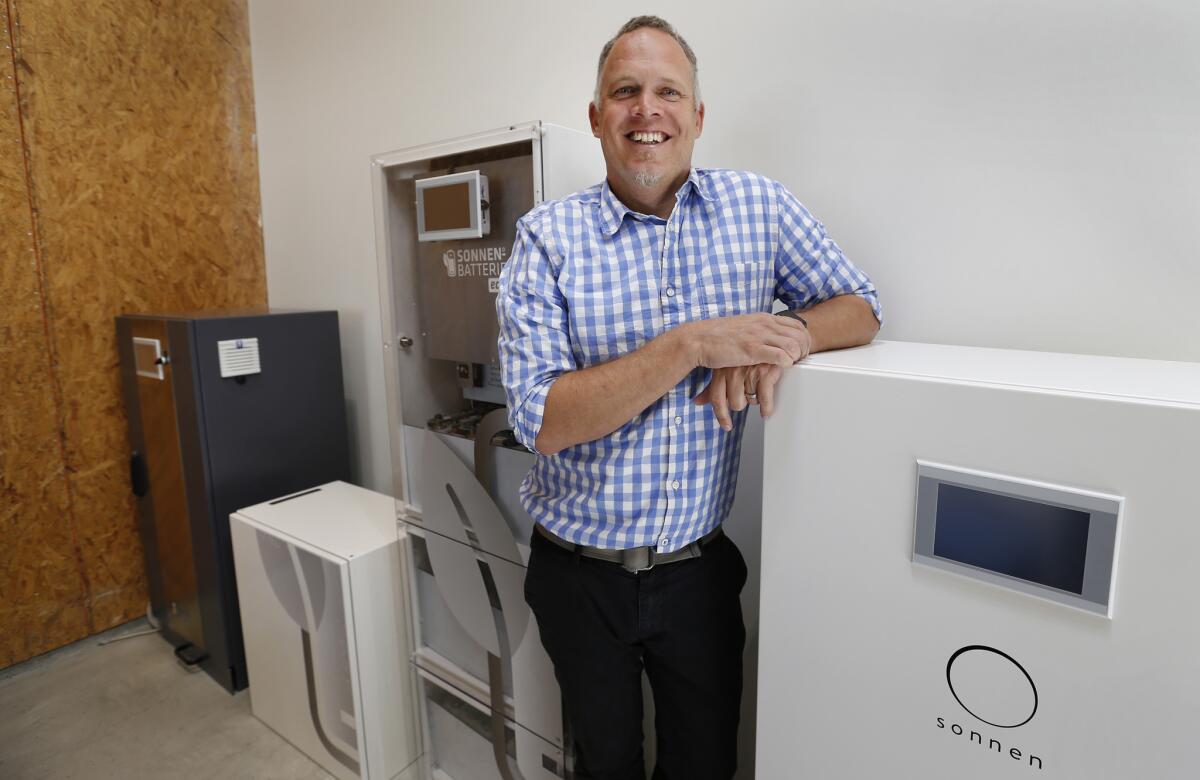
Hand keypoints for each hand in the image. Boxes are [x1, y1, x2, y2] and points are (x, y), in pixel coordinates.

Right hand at [681, 313, 809, 369]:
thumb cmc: (717, 337)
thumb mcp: (744, 328)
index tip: (801, 351)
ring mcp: (759, 335)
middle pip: (799, 335)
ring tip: (791, 366)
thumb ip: (758, 330)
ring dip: (796, 357)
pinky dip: (786, 363)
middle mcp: (764, 324)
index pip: (796, 325)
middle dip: (804, 349)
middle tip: (800, 361)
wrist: (699, 339)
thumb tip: (768, 338)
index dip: (803, 339)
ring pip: (793, 345)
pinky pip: (781, 355)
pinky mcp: (752, 349)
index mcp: (763, 318)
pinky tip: (782, 368)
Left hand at [692, 362, 785, 430]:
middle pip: (734, 402)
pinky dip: (766, 407)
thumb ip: (711, 386)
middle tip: (749, 396)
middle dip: (742, 404)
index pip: (716, 398)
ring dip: (755, 401)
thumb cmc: (747, 355)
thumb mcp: (726, 367)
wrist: (772, 337)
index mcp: (721, 369)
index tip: (727, 425)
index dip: (721, 415)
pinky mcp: (765, 372)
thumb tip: (697, 401)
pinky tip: (767, 410)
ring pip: (749, 401)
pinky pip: (764, 398)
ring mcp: (748, 371)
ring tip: (759, 390)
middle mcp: (733, 371)